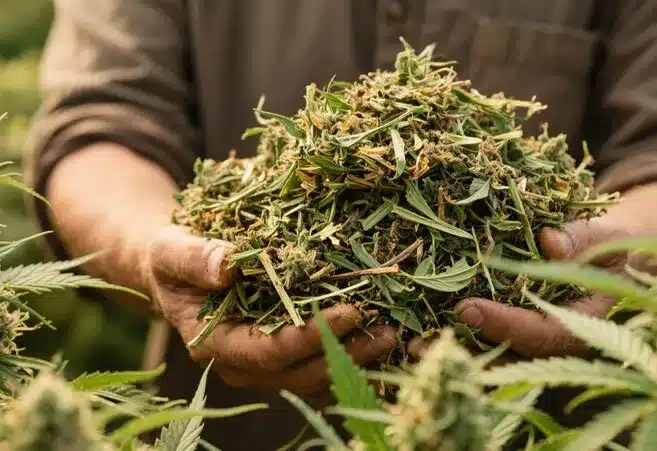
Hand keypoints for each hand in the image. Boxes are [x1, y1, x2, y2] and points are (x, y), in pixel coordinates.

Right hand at [141, 224, 397, 395]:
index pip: (269, 352)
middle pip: (300, 373)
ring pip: (315, 377)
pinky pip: (320, 369)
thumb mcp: (172, 249)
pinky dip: (353, 360)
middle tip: (388, 330)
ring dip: (356, 362)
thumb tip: (229, 264)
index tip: (350, 312)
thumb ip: (194, 258)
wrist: (178, 272)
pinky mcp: (283, 357)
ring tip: (394, 335)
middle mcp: (242, 365)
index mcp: (214, 344)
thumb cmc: (173, 258)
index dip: (310, 336)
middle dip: (345, 354)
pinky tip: (383, 341)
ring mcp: (264, 366)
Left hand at [410, 182, 656, 361]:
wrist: (620, 263)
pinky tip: (421, 329)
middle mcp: (557, 344)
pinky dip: (459, 337)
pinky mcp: (522, 334)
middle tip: (421, 341)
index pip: (541, 333)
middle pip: (509, 356)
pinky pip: (490, 342)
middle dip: (466, 349)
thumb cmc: (615, 248)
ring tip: (410, 343)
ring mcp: (538, 343)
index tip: (468, 310)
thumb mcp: (609, 237)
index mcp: (584, 326)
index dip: (504, 324)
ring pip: (494, 356)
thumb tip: (548, 241)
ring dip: (454, 350)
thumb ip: (583, 238)